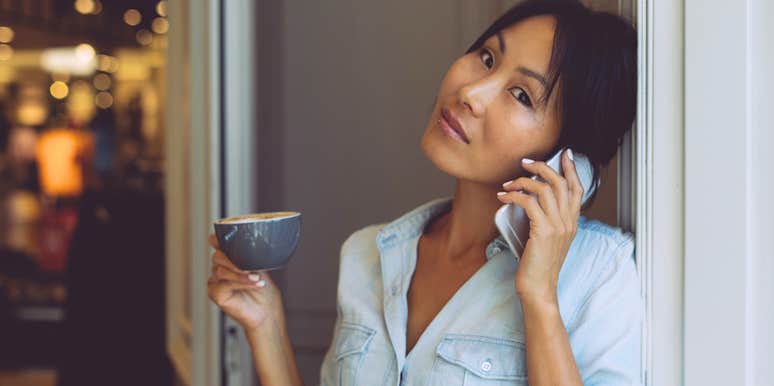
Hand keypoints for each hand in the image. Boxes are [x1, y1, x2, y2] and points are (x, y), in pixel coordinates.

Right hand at [207, 234, 284, 332]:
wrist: (266, 311)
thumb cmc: (264, 292)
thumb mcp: (259, 267)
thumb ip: (249, 255)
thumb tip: (248, 244)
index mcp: (229, 259)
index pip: (216, 243)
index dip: (218, 239)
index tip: (228, 239)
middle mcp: (220, 269)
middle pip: (218, 256)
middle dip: (235, 260)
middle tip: (251, 267)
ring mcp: (216, 281)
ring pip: (220, 270)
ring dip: (240, 273)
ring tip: (256, 278)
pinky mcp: (215, 293)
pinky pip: (223, 284)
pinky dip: (240, 282)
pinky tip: (252, 284)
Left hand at [496, 149, 583, 303]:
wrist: (538, 288)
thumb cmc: (538, 265)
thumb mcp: (548, 239)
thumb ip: (547, 220)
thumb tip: (530, 200)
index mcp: (572, 223)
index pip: (577, 189)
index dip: (571, 169)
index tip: (566, 154)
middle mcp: (568, 222)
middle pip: (560, 183)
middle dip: (542, 167)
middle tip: (525, 163)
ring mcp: (557, 226)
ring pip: (544, 189)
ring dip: (522, 181)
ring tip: (507, 184)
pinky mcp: (543, 231)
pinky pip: (529, 203)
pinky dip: (514, 196)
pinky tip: (504, 197)